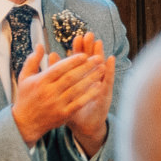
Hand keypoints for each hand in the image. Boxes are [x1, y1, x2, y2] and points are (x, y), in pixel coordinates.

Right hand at [10, 47, 108, 145]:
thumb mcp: (24, 78)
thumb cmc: (26, 97)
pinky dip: (90, 94)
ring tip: (102, 69)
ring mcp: (57, 104)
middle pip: (70, 77)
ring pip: (77, 89)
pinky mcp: (63, 114)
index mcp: (40, 82)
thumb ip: (32, 60)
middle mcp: (48, 92)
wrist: (24, 123)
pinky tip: (99, 86)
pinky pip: (79, 102)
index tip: (84, 54)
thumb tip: (40, 45)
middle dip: (86, 67)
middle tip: (98, 58)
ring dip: (91, 78)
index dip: (72, 61)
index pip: (58, 69)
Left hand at [64, 33, 114, 154]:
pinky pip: (108, 80)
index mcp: (81, 79)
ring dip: (100, 54)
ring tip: (99, 42)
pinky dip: (110, 70)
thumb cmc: (74, 108)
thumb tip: (51, 57)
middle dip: (89, 47)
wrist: (85, 125)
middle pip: (90, 60)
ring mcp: (100, 85)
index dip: (78, 49)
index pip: (79, 61)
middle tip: (88, 34)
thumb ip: (57, 76)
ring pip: (100, 67)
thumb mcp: (62, 92)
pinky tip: (110, 60)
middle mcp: (92, 80)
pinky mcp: (105, 94)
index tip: (76, 37)